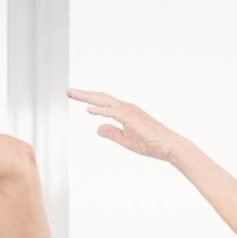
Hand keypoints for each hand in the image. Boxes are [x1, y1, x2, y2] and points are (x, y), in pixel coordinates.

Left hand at [68, 88, 182, 161]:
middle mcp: (126, 108)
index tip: (74, 96)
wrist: (168, 146)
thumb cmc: (150, 143)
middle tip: (68, 91)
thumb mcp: (126, 139)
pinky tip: (89, 110)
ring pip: (105, 101)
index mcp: (125, 112)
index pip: (103, 102)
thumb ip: (111, 133)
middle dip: (84, 94)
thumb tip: (97, 128)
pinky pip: (114, 112)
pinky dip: (101, 110)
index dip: (88, 99)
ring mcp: (129, 112)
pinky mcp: (132, 119)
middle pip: (101, 98)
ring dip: (89, 98)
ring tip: (73, 95)